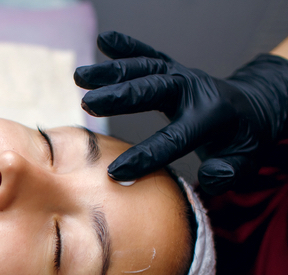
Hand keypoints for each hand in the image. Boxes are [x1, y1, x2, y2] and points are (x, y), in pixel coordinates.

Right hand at [75, 31, 287, 193]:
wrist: (253, 108)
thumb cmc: (242, 143)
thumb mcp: (245, 162)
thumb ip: (229, 171)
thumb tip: (211, 176)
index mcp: (213, 117)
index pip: (176, 137)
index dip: (147, 154)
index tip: (114, 171)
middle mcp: (196, 90)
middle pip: (155, 90)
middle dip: (121, 96)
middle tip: (88, 103)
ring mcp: (183, 76)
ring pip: (146, 69)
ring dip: (112, 71)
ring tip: (80, 77)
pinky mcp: (173, 70)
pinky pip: (149, 56)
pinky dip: (127, 46)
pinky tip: (105, 39)